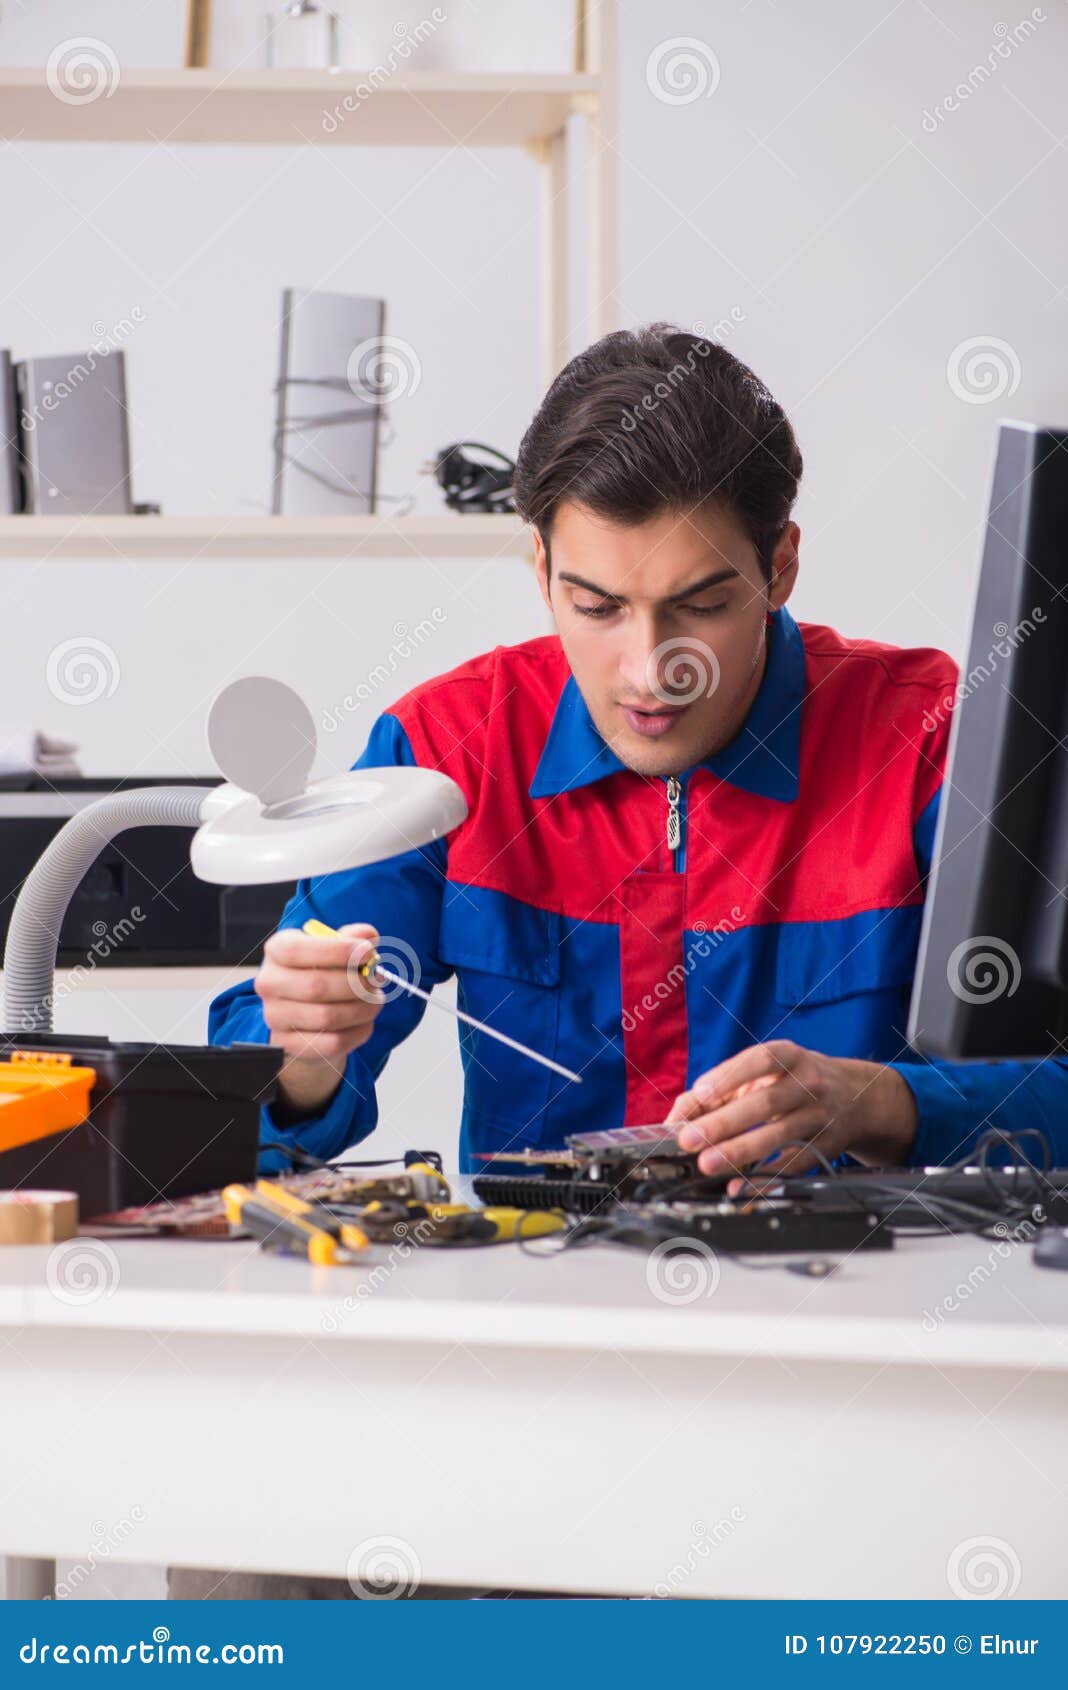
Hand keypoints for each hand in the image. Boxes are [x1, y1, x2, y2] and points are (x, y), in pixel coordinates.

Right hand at [255, 922, 382, 1114]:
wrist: (303, 1011)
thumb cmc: (321, 970)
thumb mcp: (332, 948)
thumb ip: (350, 938)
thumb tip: (367, 935)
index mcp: (277, 950)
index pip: (297, 950)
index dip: (337, 950)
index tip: (368, 952)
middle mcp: (269, 983)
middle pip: (316, 986)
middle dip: (356, 984)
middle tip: (377, 980)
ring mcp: (275, 1017)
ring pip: (327, 1017)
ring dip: (362, 1009)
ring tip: (375, 1000)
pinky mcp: (289, 1045)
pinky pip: (332, 1042)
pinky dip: (358, 1032)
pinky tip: (365, 1022)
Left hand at [666, 1040, 917, 1186]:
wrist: (857, 1096)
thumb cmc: (793, 1081)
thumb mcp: (762, 1073)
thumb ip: (718, 1090)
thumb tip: (677, 1118)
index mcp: (790, 1056)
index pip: (760, 1059)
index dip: (731, 1075)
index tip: (700, 1094)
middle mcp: (809, 1083)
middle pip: (766, 1102)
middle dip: (725, 1122)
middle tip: (689, 1139)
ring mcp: (820, 1116)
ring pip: (780, 1135)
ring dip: (741, 1151)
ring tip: (707, 1164)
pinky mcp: (826, 1146)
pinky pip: (794, 1164)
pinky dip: (766, 1178)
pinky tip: (740, 1187)